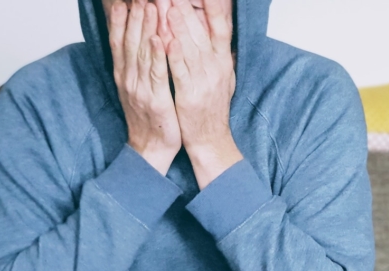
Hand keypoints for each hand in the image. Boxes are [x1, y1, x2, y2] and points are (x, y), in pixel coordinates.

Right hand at [109, 0, 180, 175]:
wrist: (151, 148)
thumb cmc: (149, 117)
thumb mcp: (137, 87)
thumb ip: (136, 65)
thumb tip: (138, 41)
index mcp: (124, 75)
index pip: (119, 41)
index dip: (120, 19)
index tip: (123, 1)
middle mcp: (128, 79)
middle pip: (129, 41)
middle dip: (134, 16)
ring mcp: (140, 89)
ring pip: (142, 53)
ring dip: (146, 28)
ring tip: (150, 6)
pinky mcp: (156, 100)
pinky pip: (156, 74)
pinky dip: (157, 56)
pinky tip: (159, 39)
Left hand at [166, 0, 241, 188]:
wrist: (210, 139)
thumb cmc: (212, 107)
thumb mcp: (223, 76)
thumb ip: (218, 53)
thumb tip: (218, 30)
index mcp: (223, 61)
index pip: (221, 27)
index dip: (213, 7)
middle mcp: (217, 68)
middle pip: (202, 32)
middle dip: (186, 10)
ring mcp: (205, 81)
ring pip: (190, 48)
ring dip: (179, 27)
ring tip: (167, 6)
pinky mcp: (190, 95)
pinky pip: (180, 72)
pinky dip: (174, 55)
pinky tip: (165, 40)